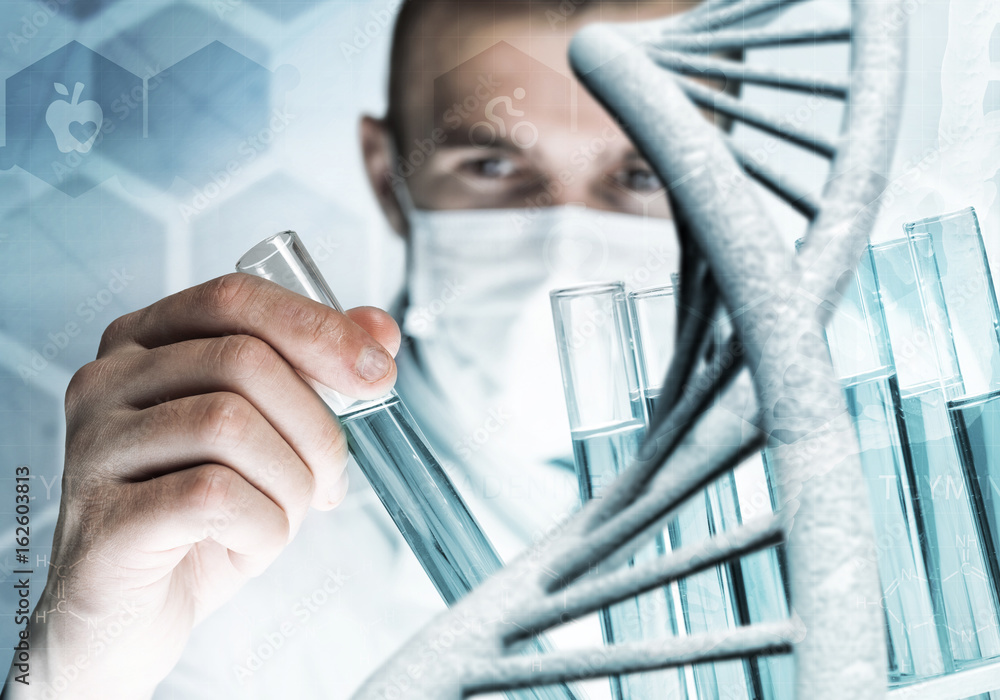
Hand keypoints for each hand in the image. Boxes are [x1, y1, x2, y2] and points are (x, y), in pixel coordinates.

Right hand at [7, 273, 398, 698]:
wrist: (131, 618)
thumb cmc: (201, 517)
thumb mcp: (270, 437)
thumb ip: (316, 374)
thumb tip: (380, 327)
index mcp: (144, 343)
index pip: (235, 298)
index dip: (318, 328)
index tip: (378, 374)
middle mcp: (106, 382)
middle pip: (245, 360)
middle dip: (317, 426)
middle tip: (331, 479)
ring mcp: (93, 449)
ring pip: (231, 424)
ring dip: (291, 482)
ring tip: (282, 515)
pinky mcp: (104, 520)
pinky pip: (214, 495)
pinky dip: (262, 528)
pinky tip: (248, 544)